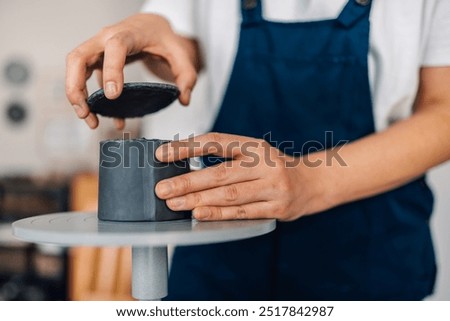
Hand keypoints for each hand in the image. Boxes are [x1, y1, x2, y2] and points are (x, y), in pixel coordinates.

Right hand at [65, 13, 197, 128]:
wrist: (150, 25)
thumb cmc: (163, 37)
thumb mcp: (180, 53)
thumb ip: (187, 75)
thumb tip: (184, 99)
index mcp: (129, 34)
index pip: (115, 48)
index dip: (111, 70)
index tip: (113, 96)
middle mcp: (106, 39)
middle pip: (78, 57)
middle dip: (75, 87)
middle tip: (85, 112)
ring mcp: (98, 49)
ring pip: (75, 68)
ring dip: (75, 95)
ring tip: (89, 119)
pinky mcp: (96, 60)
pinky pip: (85, 78)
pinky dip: (88, 98)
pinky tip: (102, 117)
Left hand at [154, 133, 328, 220]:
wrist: (313, 182)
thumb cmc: (275, 167)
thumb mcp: (255, 153)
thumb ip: (227, 158)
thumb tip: (186, 167)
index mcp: (254, 145)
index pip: (215, 141)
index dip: (187, 147)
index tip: (162, 154)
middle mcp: (264, 163)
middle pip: (219, 173)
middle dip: (187, 182)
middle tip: (162, 189)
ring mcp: (272, 186)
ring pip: (229, 194)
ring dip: (198, 200)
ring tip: (174, 203)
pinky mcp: (277, 208)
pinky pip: (242, 213)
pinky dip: (218, 214)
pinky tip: (200, 214)